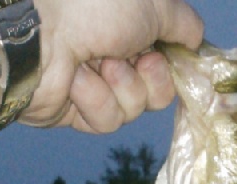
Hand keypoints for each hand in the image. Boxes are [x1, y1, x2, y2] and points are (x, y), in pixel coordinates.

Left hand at [23, 0, 203, 132]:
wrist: (40, 32)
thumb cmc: (93, 4)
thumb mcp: (154, 2)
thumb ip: (184, 22)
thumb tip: (196, 40)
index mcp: (131, 25)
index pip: (169, 57)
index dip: (178, 65)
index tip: (183, 63)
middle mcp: (114, 52)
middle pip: (158, 90)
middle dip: (154, 80)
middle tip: (138, 60)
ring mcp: (96, 83)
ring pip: (135, 108)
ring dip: (123, 88)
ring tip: (97, 65)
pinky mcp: (78, 109)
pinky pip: (107, 119)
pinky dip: (97, 101)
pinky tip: (78, 81)